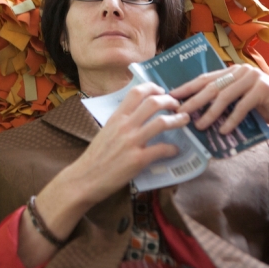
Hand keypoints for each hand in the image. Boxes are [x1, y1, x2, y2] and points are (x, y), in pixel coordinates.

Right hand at [19, 82, 189, 267]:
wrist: (84, 179)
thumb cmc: (95, 157)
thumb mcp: (106, 131)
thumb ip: (121, 122)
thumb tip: (139, 116)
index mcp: (116, 117)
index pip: (136, 92)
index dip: (154, 88)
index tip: (162, 91)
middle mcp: (124, 126)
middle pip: (153, 102)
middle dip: (170, 101)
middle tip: (177, 105)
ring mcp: (131, 142)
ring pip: (161, 122)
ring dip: (177, 120)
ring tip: (184, 120)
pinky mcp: (137, 160)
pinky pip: (161, 149)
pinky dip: (172, 148)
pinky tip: (175, 150)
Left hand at [170, 64, 268, 133]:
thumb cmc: (263, 107)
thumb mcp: (239, 100)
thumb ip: (223, 100)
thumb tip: (195, 111)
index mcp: (232, 71)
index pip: (205, 78)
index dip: (187, 87)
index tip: (171, 96)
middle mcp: (241, 70)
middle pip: (211, 86)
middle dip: (194, 100)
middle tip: (180, 113)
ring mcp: (253, 78)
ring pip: (225, 96)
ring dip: (210, 113)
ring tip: (199, 126)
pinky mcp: (263, 89)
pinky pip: (242, 106)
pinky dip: (232, 119)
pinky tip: (223, 131)